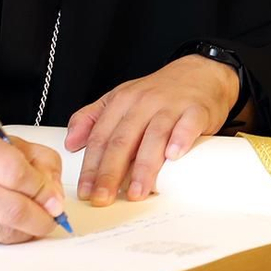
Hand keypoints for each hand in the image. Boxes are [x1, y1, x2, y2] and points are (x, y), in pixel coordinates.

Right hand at [0, 125, 64, 246]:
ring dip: (24, 233)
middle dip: (41, 219)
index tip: (54, 201)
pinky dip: (0, 239)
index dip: (43, 190)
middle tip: (50, 221)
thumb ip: (31, 160)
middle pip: (13, 207)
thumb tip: (54, 193)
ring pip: (2, 230)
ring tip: (29, 226)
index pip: (18, 172)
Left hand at [65, 55, 239, 205]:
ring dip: (143, 166)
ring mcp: (171, 106)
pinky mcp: (196, 110)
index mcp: (121, 102)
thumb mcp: (121, 99)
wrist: (200, 72)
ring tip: (136, 192)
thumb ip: (92, 118)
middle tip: (103, 197)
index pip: (100, 138)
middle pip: (122, 140)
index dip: (90, 167)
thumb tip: (71, 142)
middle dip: (110, 173)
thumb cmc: (159, 92)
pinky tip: (173, 155)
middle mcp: (143, 103)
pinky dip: (180, 139)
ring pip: (153, 136)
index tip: (85, 191)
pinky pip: (187, 125)